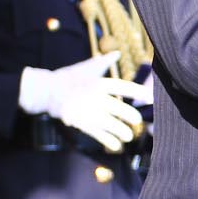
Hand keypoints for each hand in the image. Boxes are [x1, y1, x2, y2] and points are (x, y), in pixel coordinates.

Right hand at [19, 52, 143, 152]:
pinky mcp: (78, 121)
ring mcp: (86, 110)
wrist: (46, 90)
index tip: (151, 99)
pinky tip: (116, 145)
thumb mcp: (86, 68)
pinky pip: (97, 133)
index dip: (137, 93)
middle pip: (119, 109)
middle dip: (131, 117)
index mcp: (98, 82)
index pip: (122, 87)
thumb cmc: (69, 77)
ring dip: (122, 132)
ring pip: (110, 124)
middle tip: (137, 121)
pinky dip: (108, 141)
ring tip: (128, 136)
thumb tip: (117, 53)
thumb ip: (104, 62)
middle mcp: (94, 96)